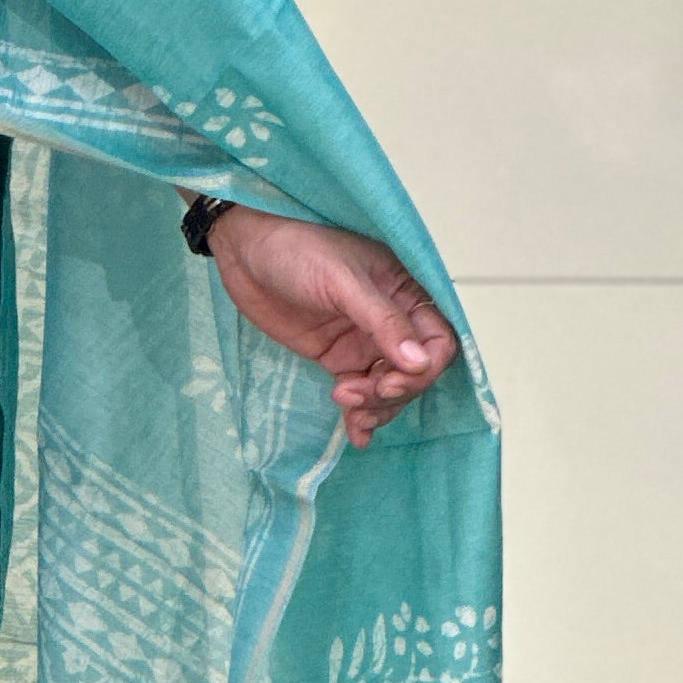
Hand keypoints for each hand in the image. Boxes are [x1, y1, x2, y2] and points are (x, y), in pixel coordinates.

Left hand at [205, 209, 456, 445]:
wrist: (244, 251)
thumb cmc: (295, 247)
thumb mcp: (341, 280)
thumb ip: (381, 320)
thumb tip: (419, 362)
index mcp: (403, 291)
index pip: (438, 340)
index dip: (423, 369)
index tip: (390, 381)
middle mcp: (390, 319)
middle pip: (415, 372)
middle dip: (393, 392)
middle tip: (358, 396)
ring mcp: (363, 341)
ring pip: (389, 387)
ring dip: (376, 407)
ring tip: (347, 407)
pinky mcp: (337, 357)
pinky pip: (360, 391)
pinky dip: (361, 415)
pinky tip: (356, 435)